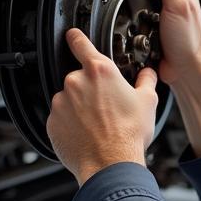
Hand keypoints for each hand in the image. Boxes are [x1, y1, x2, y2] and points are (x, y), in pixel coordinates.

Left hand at [46, 28, 158, 184]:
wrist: (110, 165)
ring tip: (97, 123)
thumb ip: (146, 81)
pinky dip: (70, 123)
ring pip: (69, 98)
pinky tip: (86, 133)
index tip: (74, 36)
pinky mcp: (52, 122)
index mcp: (99, 71)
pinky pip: (61, 117)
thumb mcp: (147, 102)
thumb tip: (148, 74)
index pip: (80, 42)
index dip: (76, 37)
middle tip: (105, 105)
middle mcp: (76, 82)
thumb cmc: (128, 135)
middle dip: (89, 88)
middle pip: (79, 77)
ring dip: (79, 106)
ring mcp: (61, 102)